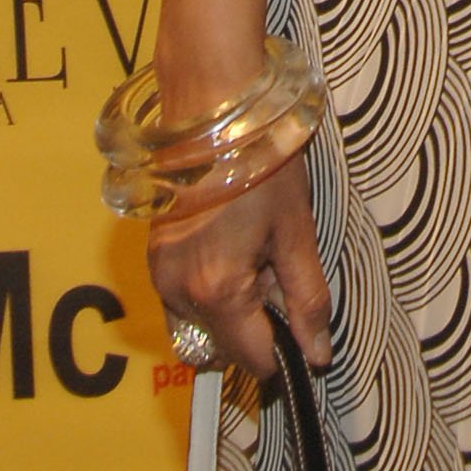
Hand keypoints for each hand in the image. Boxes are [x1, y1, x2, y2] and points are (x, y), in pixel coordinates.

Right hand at [148, 150, 331, 379]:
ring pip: (202, 329)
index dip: (285, 349)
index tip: (300, 317)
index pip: (254, 359)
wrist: (210, 110)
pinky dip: (209, 293)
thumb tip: (317, 353)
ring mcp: (159, 277)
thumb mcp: (297, 232)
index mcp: (218, 291)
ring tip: (253, 255)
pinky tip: (230, 249)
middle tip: (276, 271)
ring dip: (232, 312)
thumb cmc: (260, 164)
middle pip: (224, 348)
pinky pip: (183, 303)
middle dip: (257, 326)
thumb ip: (307, 299)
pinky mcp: (152, 260)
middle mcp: (179, 294)